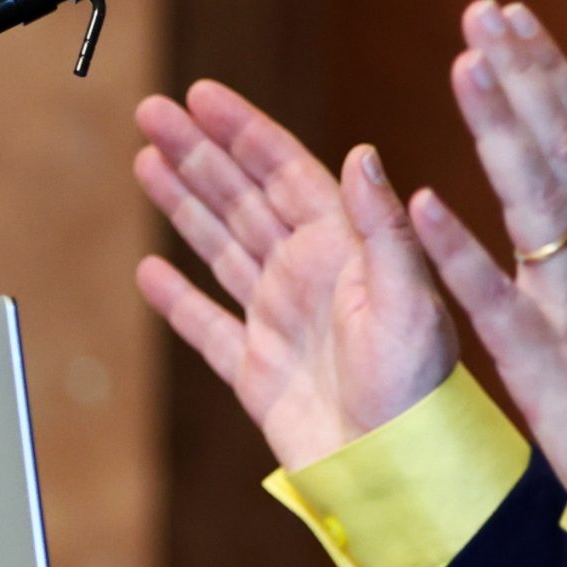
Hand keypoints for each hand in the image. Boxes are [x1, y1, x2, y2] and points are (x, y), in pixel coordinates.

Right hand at [131, 79, 456, 472]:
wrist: (400, 472)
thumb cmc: (420, 387)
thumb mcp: (409, 296)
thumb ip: (381, 226)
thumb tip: (361, 153)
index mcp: (344, 247)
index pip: (284, 171)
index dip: (242, 131)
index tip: (201, 95)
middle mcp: (309, 274)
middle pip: (242, 197)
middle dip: (198, 152)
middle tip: (152, 110)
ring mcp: (280, 320)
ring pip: (220, 246)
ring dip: (183, 203)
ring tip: (146, 160)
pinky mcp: (258, 371)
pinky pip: (208, 325)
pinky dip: (178, 298)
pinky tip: (151, 269)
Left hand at [408, 0, 566, 486]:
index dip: (550, 76)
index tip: (518, 21)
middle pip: (561, 150)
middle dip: (523, 75)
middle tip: (482, 11)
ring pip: (534, 202)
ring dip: (498, 131)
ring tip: (465, 66)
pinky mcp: (542, 363)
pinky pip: (492, 300)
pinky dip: (457, 252)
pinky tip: (419, 204)